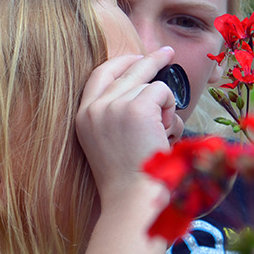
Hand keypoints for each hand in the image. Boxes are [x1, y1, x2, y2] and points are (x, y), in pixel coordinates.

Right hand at [77, 47, 183, 201]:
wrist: (133, 200)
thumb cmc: (130, 181)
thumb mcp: (110, 144)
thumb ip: (118, 116)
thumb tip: (144, 87)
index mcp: (83, 118)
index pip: (99, 75)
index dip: (120, 63)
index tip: (137, 58)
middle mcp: (95, 109)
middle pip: (126, 70)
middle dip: (149, 60)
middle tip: (167, 53)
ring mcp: (114, 106)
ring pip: (150, 85)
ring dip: (164, 108)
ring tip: (161, 136)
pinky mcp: (137, 108)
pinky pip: (163, 92)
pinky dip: (170, 110)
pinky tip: (165, 133)